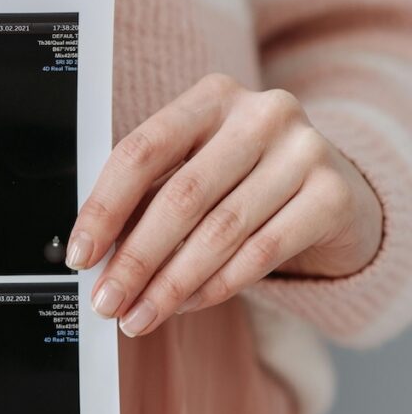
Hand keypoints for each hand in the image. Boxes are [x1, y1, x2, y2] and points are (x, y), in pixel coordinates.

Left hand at [65, 73, 382, 336]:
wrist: (332, 189)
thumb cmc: (244, 178)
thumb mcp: (194, 169)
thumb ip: (147, 200)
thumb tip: (94, 255)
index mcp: (211, 98)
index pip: (142, 151)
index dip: (105, 208)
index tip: (80, 254)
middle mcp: (261, 115)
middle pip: (180, 196)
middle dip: (135, 259)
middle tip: (107, 299)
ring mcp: (303, 151)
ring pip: (220, 231)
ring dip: (170, 284)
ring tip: (139, 315)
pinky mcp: (332, 195)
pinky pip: (261, 253)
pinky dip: (215, 286)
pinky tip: (184, 305)